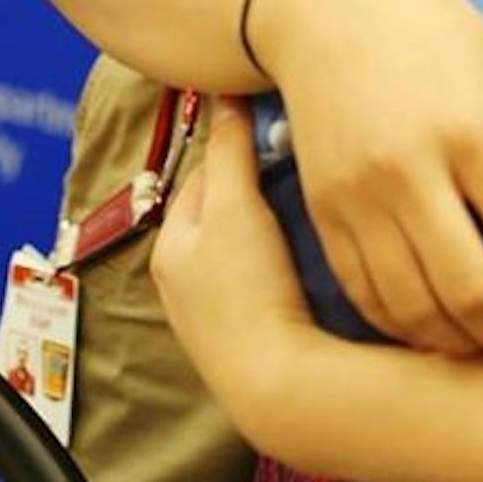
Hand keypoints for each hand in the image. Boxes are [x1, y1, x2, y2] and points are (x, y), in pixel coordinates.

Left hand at [152, 99, 314, 428]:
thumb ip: (229, 150)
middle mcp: (185, 278)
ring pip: (249, 237)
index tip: (276, 122)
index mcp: (170, 245)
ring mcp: (219, 308)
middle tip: (300, 157)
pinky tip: (312, 248)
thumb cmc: (247, 293)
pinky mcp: (253, 328)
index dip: (240, 142)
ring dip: (274, 215)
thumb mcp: (233, 207)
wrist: (279, 383)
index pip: (204, 169)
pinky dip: (285, 251)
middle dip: (257, 179)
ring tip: (311, 197)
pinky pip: (268, 269)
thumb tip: (226, 98)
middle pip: (226, 204)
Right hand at [254, 0, 482, 358]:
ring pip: (413, 307)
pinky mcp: (322, 214)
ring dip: (459, 344)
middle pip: (469, 289)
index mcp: (467, 130)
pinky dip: (401, 328)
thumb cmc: (421, 24)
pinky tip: (432, 330)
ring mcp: (358, 200)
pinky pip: (363, 295)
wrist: (316, 7)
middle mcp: (409, 174)